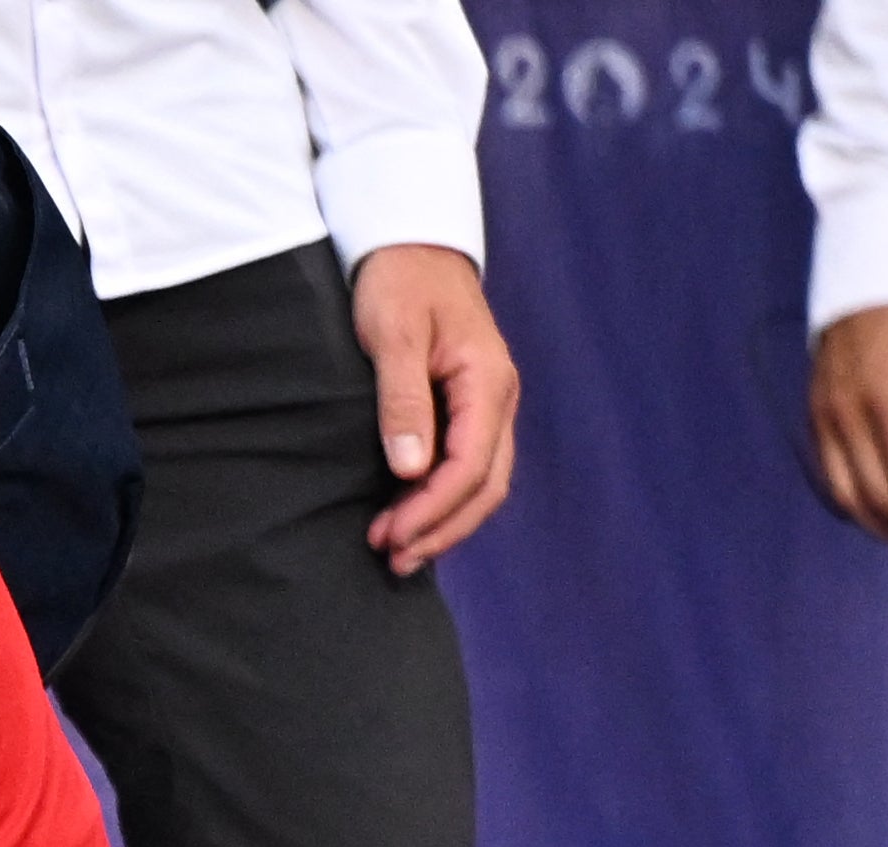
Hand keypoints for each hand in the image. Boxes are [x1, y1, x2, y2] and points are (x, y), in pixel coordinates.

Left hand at [350, 244, 521, 573]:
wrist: (411, 244)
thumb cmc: (399, 282)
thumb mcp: (393, 335)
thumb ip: (402, 400)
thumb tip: (409, 468)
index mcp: (487, 381)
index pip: (470, 467)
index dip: (432, 511)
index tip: (389, 537)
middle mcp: (498, 398)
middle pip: (485, 486)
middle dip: (440, 529)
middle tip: (391, 560)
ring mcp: (488, 404)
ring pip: (481, 483)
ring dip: (442, 522)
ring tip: (397, 551)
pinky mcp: (469, 407)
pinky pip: (468, 467)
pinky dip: (442, 501)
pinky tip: (410, 519)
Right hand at [811, 305, 887, 552]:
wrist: (860, 295)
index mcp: (887, 402)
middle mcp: (848, 423)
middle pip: (879, 496)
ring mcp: (825, 430)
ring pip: (850, 500)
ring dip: (885, 528)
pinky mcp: (814, 433)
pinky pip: (833, 485)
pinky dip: (860, 510)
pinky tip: (886, 516)